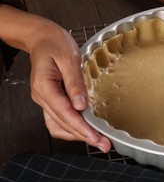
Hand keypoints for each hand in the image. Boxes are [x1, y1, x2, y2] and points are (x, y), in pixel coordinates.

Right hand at [0, 4, 110, 152]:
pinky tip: (86, 129)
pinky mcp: (52, 99)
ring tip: (98, 140)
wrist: (42, 37)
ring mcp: (46, 99)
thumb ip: (74, 82)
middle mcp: (42, 96)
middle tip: (103, 144)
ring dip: (78, 134)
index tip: (95, 137)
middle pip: (62, 123)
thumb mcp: (68, 58)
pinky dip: (72, 127)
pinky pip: (59, 119)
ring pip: (59, 125)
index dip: (80, 128)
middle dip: (83, 136)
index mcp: (44, 86)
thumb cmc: (55, 43)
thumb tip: (80, 105)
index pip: (64, 113)